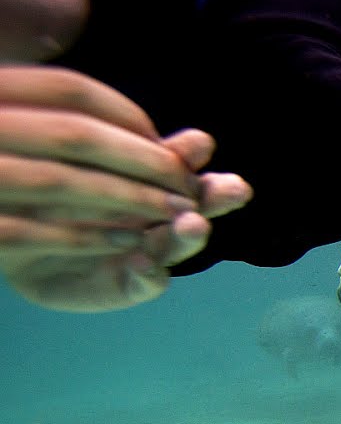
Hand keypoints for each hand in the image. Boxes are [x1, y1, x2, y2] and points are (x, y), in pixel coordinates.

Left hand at [0, 66, 251, 311]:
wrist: (20, 247)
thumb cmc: (52, 199)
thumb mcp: (77, 168)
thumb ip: (120, 152)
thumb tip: (181, 136)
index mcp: (148, 181)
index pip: (177, 162)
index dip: (192, 153)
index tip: (199, 144)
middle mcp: (156, 216)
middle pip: (195, 202)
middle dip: (218, 195)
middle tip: (236, 189)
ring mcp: (148, 252)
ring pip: (178, 243)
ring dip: (191, 235)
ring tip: (195, 226)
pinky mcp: (130, 287)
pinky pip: (149, 283)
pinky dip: (152, 274)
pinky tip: (147, 265)